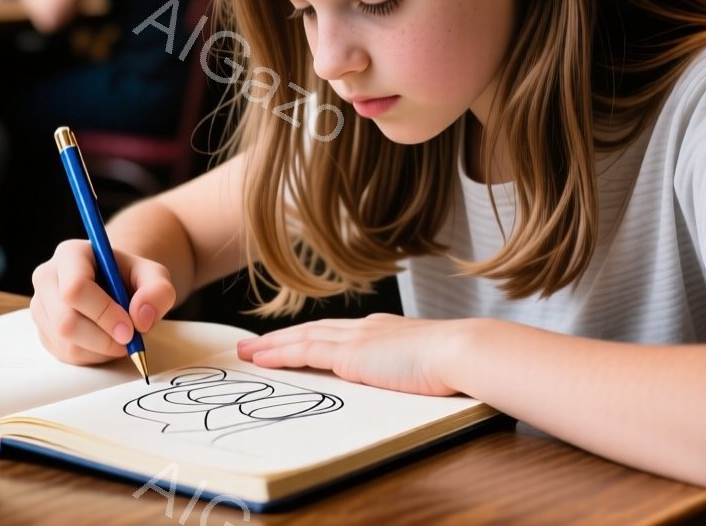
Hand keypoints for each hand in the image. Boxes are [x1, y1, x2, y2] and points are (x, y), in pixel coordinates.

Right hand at [30, 238, 176, 365]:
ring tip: (120, 338)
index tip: (130, 328)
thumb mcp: (154, 275)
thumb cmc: (129, 278)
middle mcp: (47, 278)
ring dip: (101, 350)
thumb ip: (158, 290)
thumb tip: (141, 317)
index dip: (104, 313)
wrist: (113, 285)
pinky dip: (92, 357)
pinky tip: (105, 341)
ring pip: (66, 343)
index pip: (75, 288)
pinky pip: (65, 356)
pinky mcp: (43, 332)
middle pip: (66, 321)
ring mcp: (41, 307)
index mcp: (70, 254)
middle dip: (103, 338)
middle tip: (129, 341)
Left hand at [236, 314, 472, 396]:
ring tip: (245, 351)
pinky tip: (261, 358)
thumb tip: (411, 378)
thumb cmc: (455, 362)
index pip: (336, 332)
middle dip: (280, 338)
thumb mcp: (429, 362)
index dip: (309, 336)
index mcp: (383, 330)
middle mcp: (364, 328)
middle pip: (311, 331)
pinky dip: (279, 354)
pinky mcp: (349, 353)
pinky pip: (304, 351)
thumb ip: (412, 366)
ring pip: (301, 339)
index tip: (291, 341)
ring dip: (270, 345)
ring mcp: (355, 338)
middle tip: (252, 344)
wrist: (460, 351)